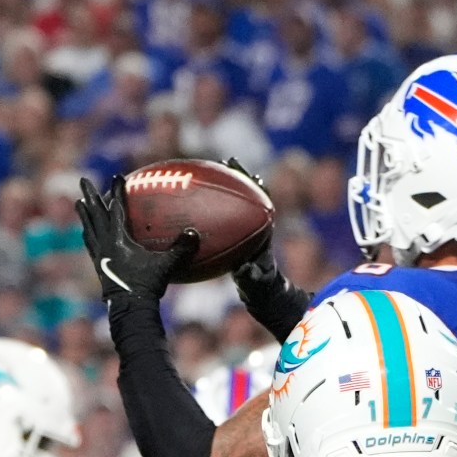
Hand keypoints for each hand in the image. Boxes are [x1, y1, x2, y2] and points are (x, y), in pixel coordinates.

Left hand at [76, 175, 195, 302]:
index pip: (116, 209)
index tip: (117, 176)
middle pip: (94, 214)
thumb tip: (195, 233)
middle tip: (82, 181)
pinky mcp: (98, 267)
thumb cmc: (147, 286)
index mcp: (118, 239)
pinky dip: (89, 235)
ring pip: (89, 228)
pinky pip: (91, 245)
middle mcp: (105, 244)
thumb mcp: (166, 266)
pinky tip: (87, 234)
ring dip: (84, 214)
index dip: (117, 191)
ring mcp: (99, 256)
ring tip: (79, 204)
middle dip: (89, 196)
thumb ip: (180, 249)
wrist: (128, 310)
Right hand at [216, 163, 310, 344]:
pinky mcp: (236, 234)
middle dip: (239, 178)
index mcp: (264, 232)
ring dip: (225, 187)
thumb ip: (251, 276)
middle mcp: (256, 226)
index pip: (262, 204)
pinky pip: (221, 216)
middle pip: (249, 196)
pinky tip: (192, 199)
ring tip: (212, 170)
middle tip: (228, 162)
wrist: (262, 293)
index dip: (255, 188)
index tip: (247, 174)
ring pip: (234, 203)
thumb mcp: (255, 283)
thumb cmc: (260, 288)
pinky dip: (210, 206)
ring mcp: (246, 228)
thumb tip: (245, 269)